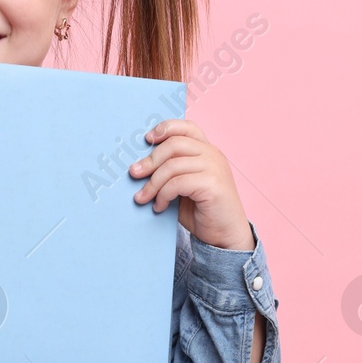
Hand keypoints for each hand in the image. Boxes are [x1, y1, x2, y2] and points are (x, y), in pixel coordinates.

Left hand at [129, 119, 253, 250]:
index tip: (147, 139)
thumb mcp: (184, 185)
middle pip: (174, 144)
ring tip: (143, 197)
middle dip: (150, 160)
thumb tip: (140, 166)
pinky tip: (159, 206)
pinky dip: (163, 195)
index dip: (165, 128)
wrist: (227, 235)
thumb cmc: (203, 211)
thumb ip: (171, 171)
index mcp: (207, 150)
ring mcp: (215, 168)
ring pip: (172, 165)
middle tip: (134, 173)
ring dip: (153, 183)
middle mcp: (213, 155)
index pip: (187, 127)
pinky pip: (177, 183)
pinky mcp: (213, 184)